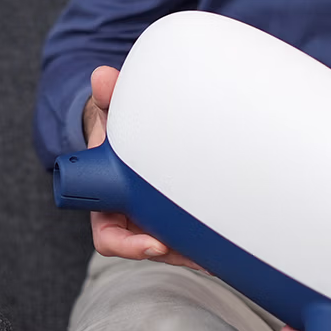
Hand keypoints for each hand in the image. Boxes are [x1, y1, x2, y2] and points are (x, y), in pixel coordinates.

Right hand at [82, 66, 201, 269]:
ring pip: (171, 247)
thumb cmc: (114, 127)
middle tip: (198, 251)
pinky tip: (227, 242)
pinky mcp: (172, 216)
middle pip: (149, 247)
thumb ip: (107, 97)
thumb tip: (103, 77)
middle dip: (173, 253)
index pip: (110, 237)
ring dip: (193, 251)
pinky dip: (203, 241)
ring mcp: (151, 220)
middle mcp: (128, 218)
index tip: (155, 243)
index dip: (129, 246)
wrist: (124, 130)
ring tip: (220, 251)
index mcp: (105, 202)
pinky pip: (186, 236)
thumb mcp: (108, 112)